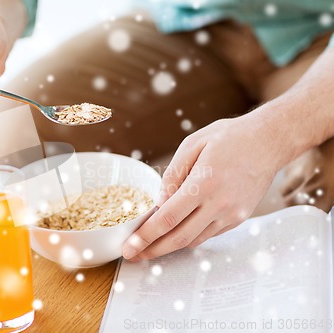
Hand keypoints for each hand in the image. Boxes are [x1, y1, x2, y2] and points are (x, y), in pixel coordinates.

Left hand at [122, 112, 284, 259]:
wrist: (268, 141)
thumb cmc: (228, 138)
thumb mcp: (193, 144)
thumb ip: (172, 175)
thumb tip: (159, 201)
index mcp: (204, 184)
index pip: (168, 218)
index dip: (145, 236)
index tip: (129, 247)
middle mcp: (219, 205)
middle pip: (178, 238)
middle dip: (152, 250)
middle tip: (132, 255)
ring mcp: (231, 215)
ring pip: (193, 240)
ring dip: (169, 246)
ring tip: (149, 246)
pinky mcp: (239, 218)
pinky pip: (208, 234)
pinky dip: (189, 236)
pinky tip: (175, 233)